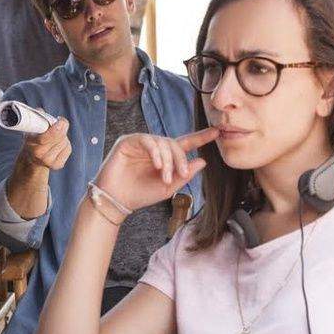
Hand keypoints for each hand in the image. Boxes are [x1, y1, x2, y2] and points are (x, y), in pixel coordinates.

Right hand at [20, 116, 71, 170]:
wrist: (32, 158)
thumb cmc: (33, 139)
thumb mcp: (31, 128)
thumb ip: (36, 118)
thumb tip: (41, 111)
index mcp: (31, 144)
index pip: (45, 138)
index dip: (56, 128)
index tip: (61, 120)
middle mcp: (39, 155)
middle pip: (59, 138)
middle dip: (61, 129)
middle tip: (60, 123)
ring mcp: (49, 162)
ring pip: (65, 142)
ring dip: (63, 136)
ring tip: (55, 136)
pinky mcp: (57, 165)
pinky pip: (68, 149)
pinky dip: (66, 144)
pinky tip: (58, 144)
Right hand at [94, 128, 218, 211]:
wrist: (117, 201)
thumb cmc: (140, 194)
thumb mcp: (168, 187)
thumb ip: (185, 175)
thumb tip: (203, 161)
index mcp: (165, 157)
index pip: (186, 143)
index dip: (201, 137)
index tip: (216, 132)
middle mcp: (154, 148)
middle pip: (175, 144)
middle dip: (181, 159)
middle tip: (183, 174)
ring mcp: (141, 143)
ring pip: (163, 143)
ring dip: (168, 160)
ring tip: (166, 177)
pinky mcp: (128, 142)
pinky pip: (147, 141)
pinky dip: (155, 152)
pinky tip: (157, 165)